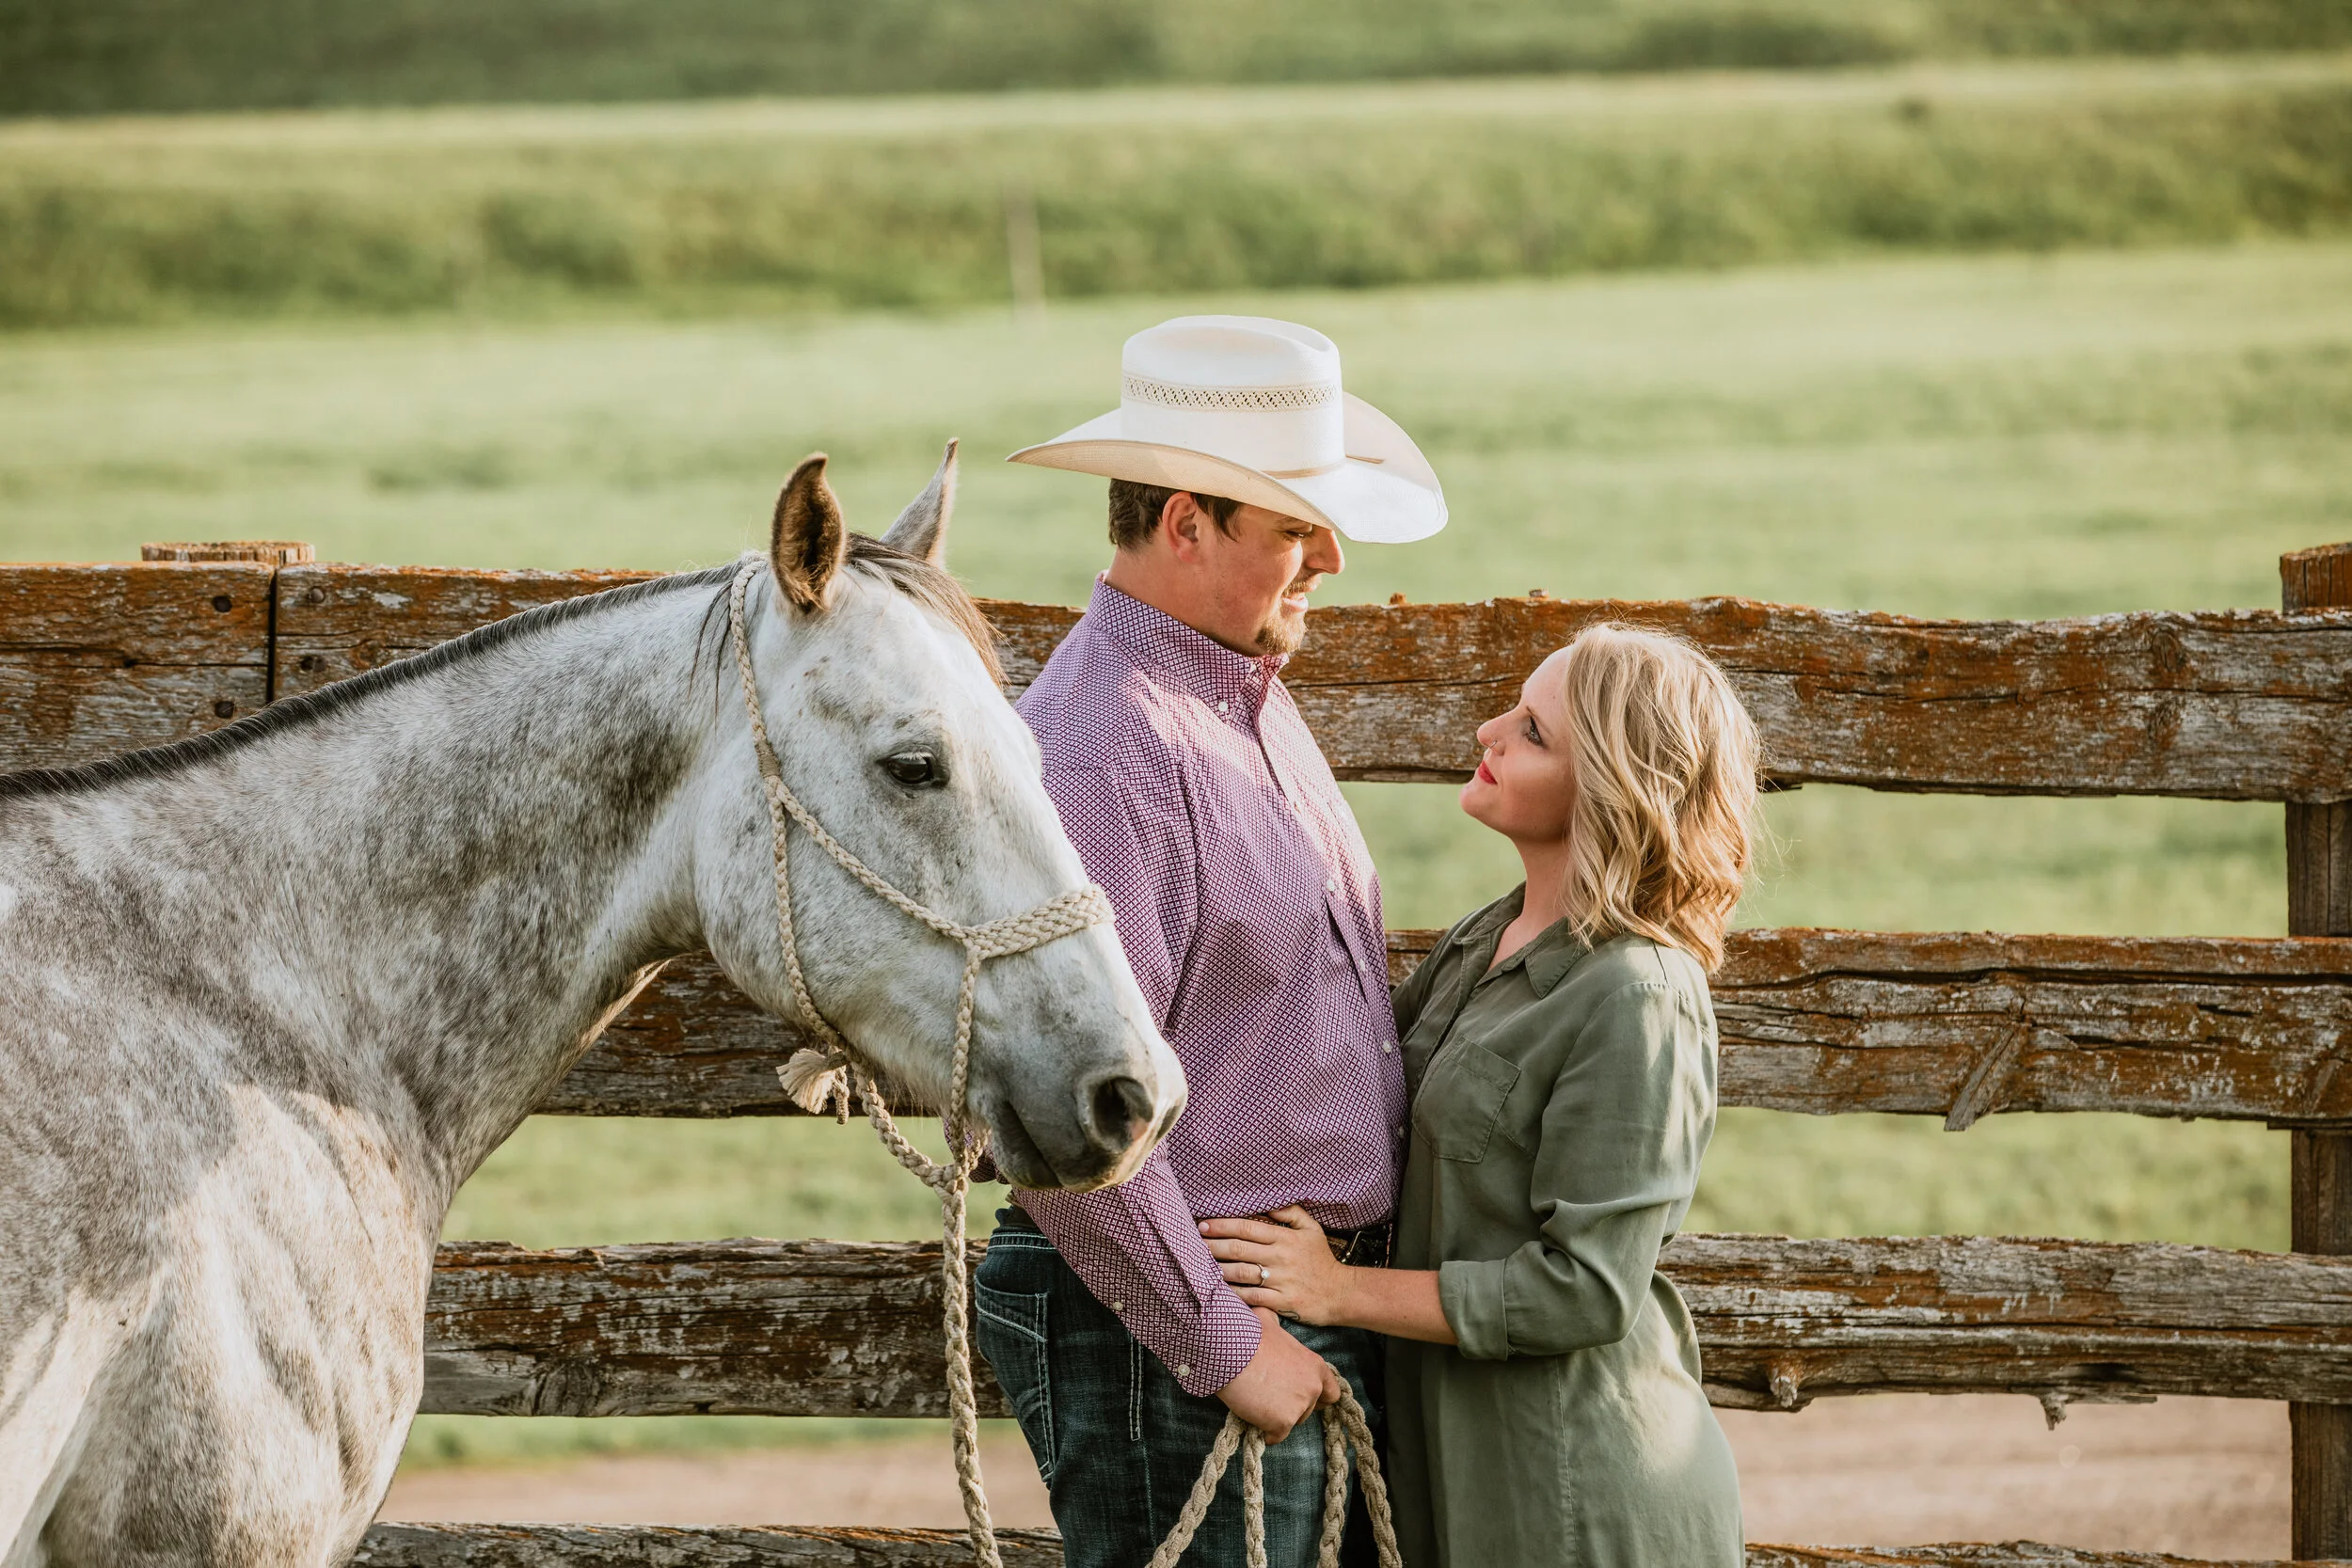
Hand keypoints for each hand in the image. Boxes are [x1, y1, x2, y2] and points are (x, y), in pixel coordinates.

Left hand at [1201, 1205, 1351, 1325]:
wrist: (1341, 1293)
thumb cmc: (1322, 1261)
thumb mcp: (1311, 1230)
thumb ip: (1290, 1213)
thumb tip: (1267, 1202)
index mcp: (1285, 1238)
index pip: (1247, 1228)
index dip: (1222, 1225)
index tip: (1203, 1225)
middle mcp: (1280, 1257)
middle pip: (1239, 1249)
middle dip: (1212, 1245)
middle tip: (1193, 1243)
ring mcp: (1280, 1280)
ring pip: (1241, 1272)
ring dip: (1218, 1269)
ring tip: (1198, 1266)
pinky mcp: (1282, 1301)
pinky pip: (1252, 1297)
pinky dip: (1234, 1294)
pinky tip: (1218, 1291)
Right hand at [1215, 1308, 1343, 1442]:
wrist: (1231, 1352)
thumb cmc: (1247, 1335)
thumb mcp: (1268, 1321)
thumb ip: (1274, 1323)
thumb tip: (1265, 1314)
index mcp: (1315, 1366)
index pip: (1331, 1393)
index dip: (1317, 1397)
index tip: (1300, 1397)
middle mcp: (1313, 1387)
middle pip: (1308, 1409)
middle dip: (1290, 1407)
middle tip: (1269, 1396)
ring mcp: (1300, 1406)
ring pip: (1291, 1422)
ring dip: (1276, 1418)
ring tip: (1257, 1402)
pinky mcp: (1283, 1422)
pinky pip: (1276, 1436)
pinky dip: (1265, 1433)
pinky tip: (1253, 1418)